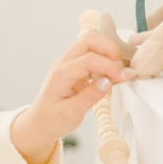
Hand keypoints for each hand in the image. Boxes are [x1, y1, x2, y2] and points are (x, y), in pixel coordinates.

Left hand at [10, 31, 128, 163]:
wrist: (41, 123)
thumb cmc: (52, 119)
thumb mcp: (71, 114)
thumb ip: (89, 97)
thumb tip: (106, 82)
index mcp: (61, 74)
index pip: (89, 59)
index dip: (109, 66)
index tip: (122, 77)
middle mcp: (64, 64)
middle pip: (90, 40)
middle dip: (110, 50)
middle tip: (120, 69)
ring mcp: (70, 63)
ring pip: (92, 43)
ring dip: (108, 53)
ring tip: (116, 73)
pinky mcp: (76, 67)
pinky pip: (93, 53)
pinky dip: (105, 59)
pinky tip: (110, 75)